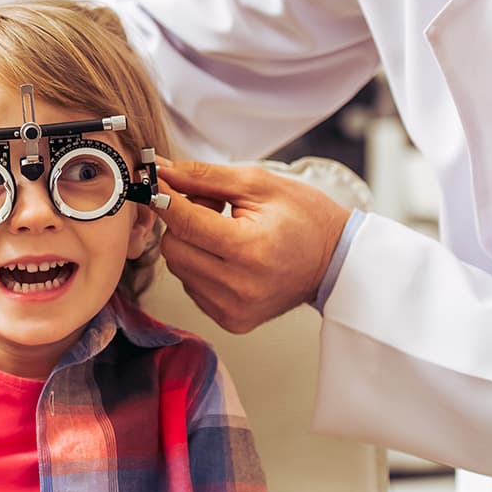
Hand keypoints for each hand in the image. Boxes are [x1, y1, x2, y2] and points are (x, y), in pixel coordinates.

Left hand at [154, 159, 351, 333]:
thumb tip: (161, 171)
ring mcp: (234, 309)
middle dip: (182, 220)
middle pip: (174, 247)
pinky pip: (192, 285)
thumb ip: (205, 177)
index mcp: (250, 250)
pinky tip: (228, 254)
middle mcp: (240, 287)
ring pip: (179, 267)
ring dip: (191, 243)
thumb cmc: (304, 216)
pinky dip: (200, 265)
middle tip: (212, 205)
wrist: (337, 261)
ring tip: (226, 230)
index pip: (185, 223)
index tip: (155, 180)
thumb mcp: (259, 184)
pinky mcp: (231, 320)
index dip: (165, 198)